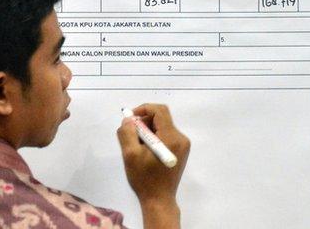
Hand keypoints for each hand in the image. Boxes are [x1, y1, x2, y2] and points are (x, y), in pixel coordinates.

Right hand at [116, 103, 189, 226]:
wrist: (159, 200)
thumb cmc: (144, 179)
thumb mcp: (130, 154)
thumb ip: (127, 132)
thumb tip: (129, 120)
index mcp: (172, 137)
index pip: (159, 111)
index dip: (143, 109)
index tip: (130, 119)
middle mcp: (181, 138)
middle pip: (160, 118)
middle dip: (143, 123)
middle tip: (131, 136)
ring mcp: (182, 145)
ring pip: (161, 127)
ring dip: (147, 132)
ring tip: (137, 147)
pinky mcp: (180, 152)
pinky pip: (165, 136)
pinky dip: (153, 138)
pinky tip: (144, 152)